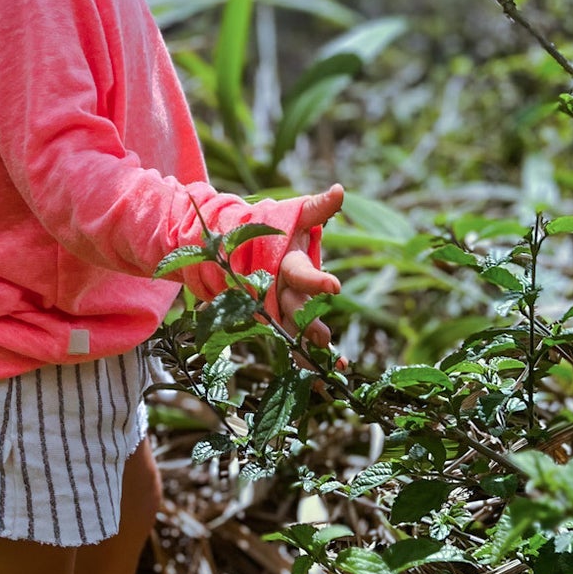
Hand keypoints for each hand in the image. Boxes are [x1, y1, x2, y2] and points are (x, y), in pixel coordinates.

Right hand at [276, 184, 345, 368]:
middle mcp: (275, 288)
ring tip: (327, 367)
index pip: (301, 272)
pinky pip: (290, 344)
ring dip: (307, 350)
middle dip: (308, 324)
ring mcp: (272, 307)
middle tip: (325, 339)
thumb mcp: (294, 216)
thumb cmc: (274, 229)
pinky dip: (305, 364)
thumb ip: (318, 208)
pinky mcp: (274, 321)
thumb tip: (340, 190)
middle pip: (293, 308)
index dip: (317, 280)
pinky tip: (322, 383)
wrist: (232, 247)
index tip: (335, 287)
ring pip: (290, 331)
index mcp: (284, 262)